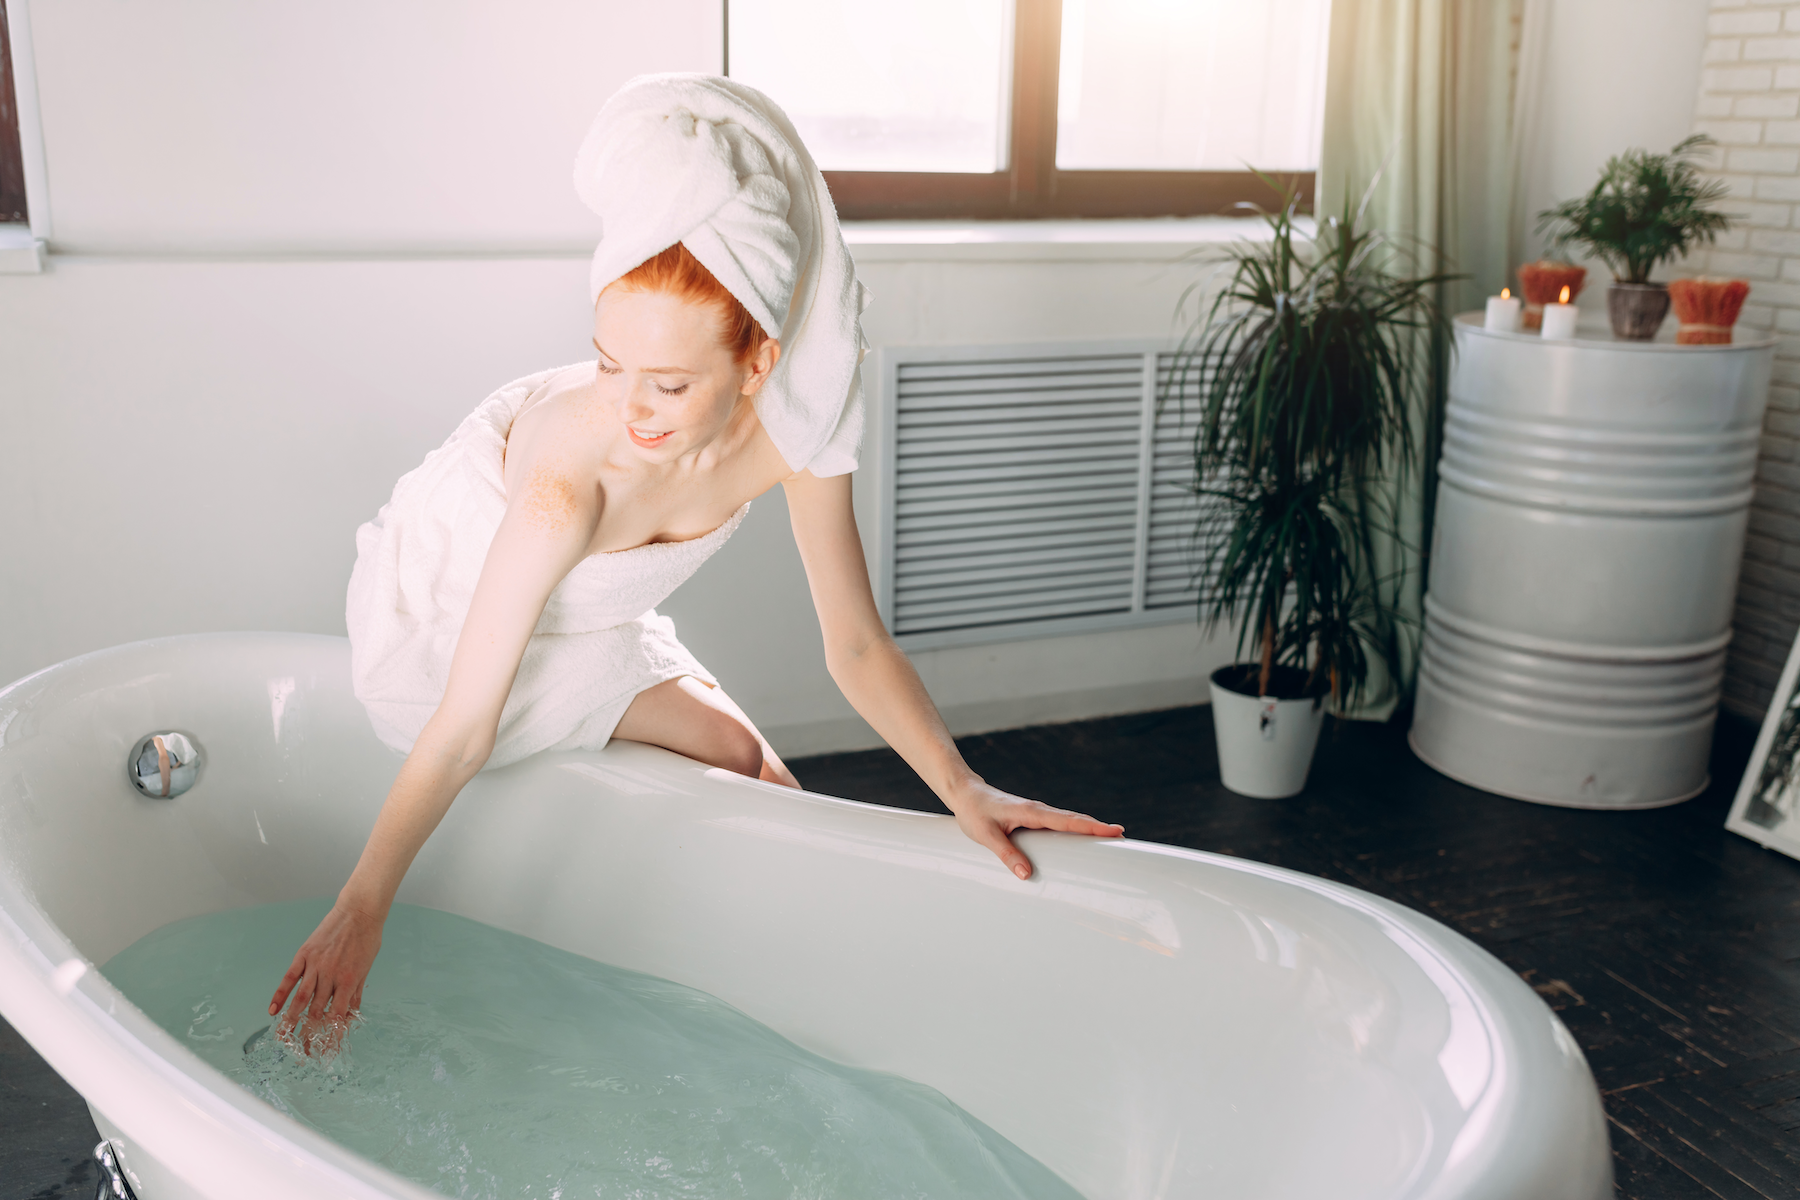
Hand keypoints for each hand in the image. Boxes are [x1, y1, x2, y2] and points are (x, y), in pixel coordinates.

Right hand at [268, 900, 383, 1055]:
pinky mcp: (305, 954)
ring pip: (300, 998)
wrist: (359, 911)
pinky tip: (273, 1010)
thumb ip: (357, 992)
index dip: (330, 1034)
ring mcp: (316, 965)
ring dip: (290, 1019)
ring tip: (282, 1036)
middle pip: (316, 1011)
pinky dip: (280, 995)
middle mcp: (331, 975)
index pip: (337, 1015)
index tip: (325, 1050)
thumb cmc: (367, 938)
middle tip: (302, 1050)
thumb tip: (352, 1015)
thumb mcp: (367, 967)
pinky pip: (289, 978)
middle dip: (309, 1033)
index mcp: (350, 980)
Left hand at [948, 779, 1122, 880]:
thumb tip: (1027, 875)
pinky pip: (1058, 823)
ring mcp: (1036, 813)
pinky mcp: (1032, 817)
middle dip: (1098, 827)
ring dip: (1089, 828)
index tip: (1113, 831)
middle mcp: (1038, 810)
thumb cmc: (974, 812)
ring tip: (1110, 839)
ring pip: (1068, 821)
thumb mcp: (986, 836)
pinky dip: (1074, 828)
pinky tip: (1082, 839)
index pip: (1067, 821)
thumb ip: (1007, 854)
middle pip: (1074, 819)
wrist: (964, 793)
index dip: (1091, 826)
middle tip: (1123, 837)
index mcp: (1031, 812)